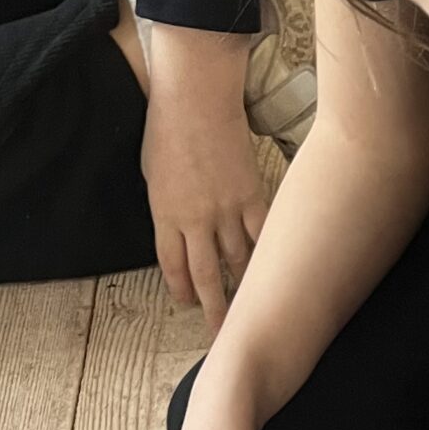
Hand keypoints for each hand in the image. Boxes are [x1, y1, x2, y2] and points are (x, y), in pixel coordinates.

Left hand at [140, 27, 268, 332]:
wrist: (196, 95)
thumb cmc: (169, 128)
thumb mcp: (153, 174)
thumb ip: (168, 210)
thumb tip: (182, 235)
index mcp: (166, 214)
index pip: (174, 267)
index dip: (182, 290)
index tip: (188, 305)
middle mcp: (197, 220)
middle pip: (208, 277)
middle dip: (215, 309)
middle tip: (223, 333)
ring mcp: (227, 210)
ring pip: (239, 262)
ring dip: (245, 287)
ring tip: (252, 307)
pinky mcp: (252, 197)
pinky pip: (262, 236)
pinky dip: (267, 255)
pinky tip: (275, 270)